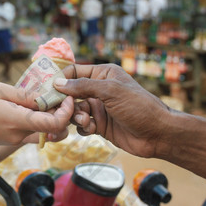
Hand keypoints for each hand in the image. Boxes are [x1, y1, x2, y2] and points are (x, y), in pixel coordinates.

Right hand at [0, 82, 72, 151]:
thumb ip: (24, 95)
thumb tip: (47, 95)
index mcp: (17, 121)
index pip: (55, 124)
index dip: (67, 111)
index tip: (66, 96)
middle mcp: (19, 135)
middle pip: (55, 130)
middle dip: (63, 115)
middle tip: (60, 96)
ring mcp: (15, 140)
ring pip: (45, 132)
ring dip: (52, 119)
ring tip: (45, 99)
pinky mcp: (11, 140)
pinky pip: (32, 132)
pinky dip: (38, 121)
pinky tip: (31, 106)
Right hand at [54, 63, 172, 157]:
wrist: (157, 134)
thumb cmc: (139, 106)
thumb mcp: (111, 91)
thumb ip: (83, 86)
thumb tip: (58, 83)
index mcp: (103, 74)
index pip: (74, 72)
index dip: (60, 79)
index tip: (48, 89)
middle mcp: (99, 89)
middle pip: (70, 93)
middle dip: (65, 102)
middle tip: (60, 109)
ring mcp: (99, 108)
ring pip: (74, 110)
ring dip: (75, 116)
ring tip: (85, 120)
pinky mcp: (100, 125)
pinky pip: (81, 124)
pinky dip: (82, 127)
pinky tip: (91, 128)